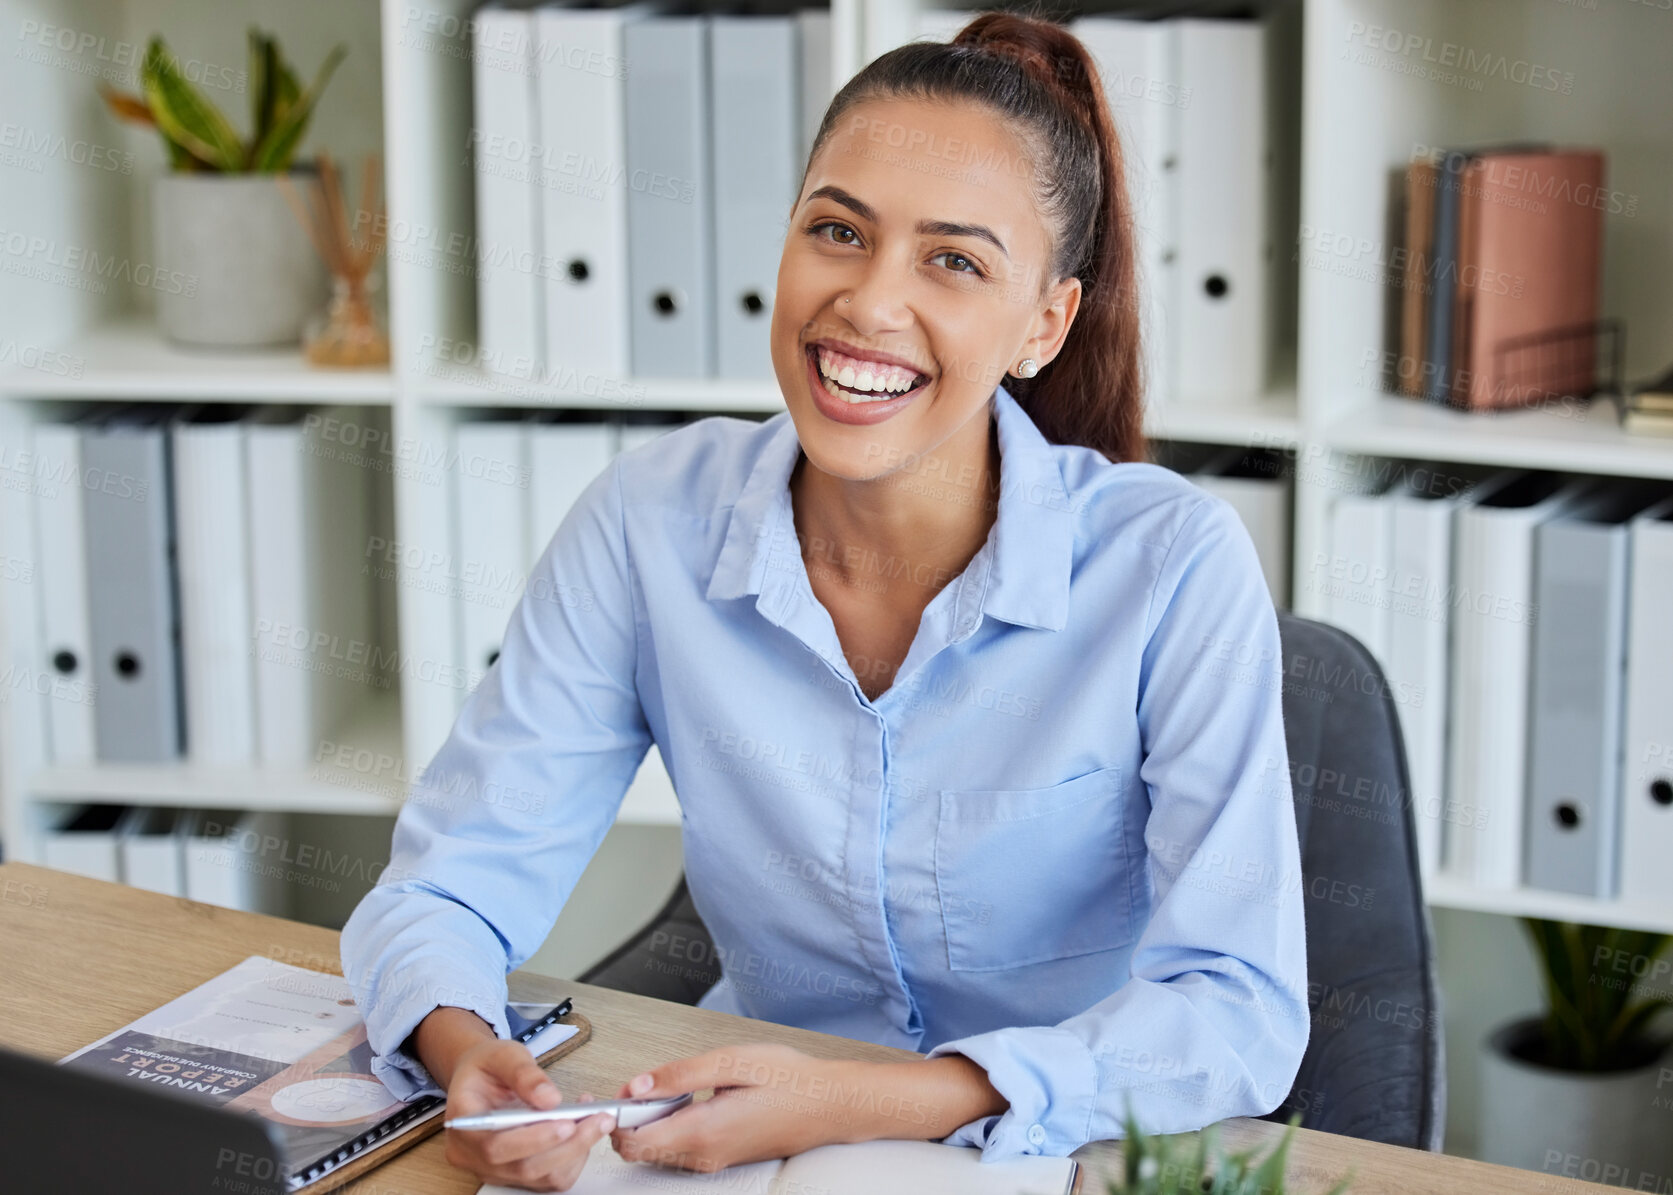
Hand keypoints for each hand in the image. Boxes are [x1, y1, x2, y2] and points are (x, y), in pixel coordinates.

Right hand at [441, 1037, 615, 1191]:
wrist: (482, 1078)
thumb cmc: (488, 1067)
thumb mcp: (502, 1055)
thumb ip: (523, 1073)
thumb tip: (550, 1099)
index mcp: (465, 1126)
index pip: (495, 1147)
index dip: (532, 1140)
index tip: (566, 1123)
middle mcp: (475, 1157)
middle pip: (523, 1168)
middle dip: (568, 1146)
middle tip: (599, 1119)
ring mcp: (496, 1169)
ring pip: (541, 1177)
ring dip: (575, 1152)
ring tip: (597, 1119)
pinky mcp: (517, 1173)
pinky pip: (549, 1178)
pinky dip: (573, 1157)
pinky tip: (583, 1128)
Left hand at [608, 1043, 860, 1172]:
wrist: (830, 1104)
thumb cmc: (790, 1080)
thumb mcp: (733, 1061)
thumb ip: (680, 1075)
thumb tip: (638, 1084)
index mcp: (702, 1130)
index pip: (633, 1142)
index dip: (617, 1117)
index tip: (623, 1091)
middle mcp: (704, 1155)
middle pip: (641, 1150)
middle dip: (632, 1118)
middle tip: (648, 1085)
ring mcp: (713, 1161)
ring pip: (658, 1150)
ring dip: (651, 1122)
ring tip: (672, 1089)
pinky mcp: (721, 1159)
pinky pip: (679, 1149)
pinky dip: (670, 1127)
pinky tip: (690, 1101)